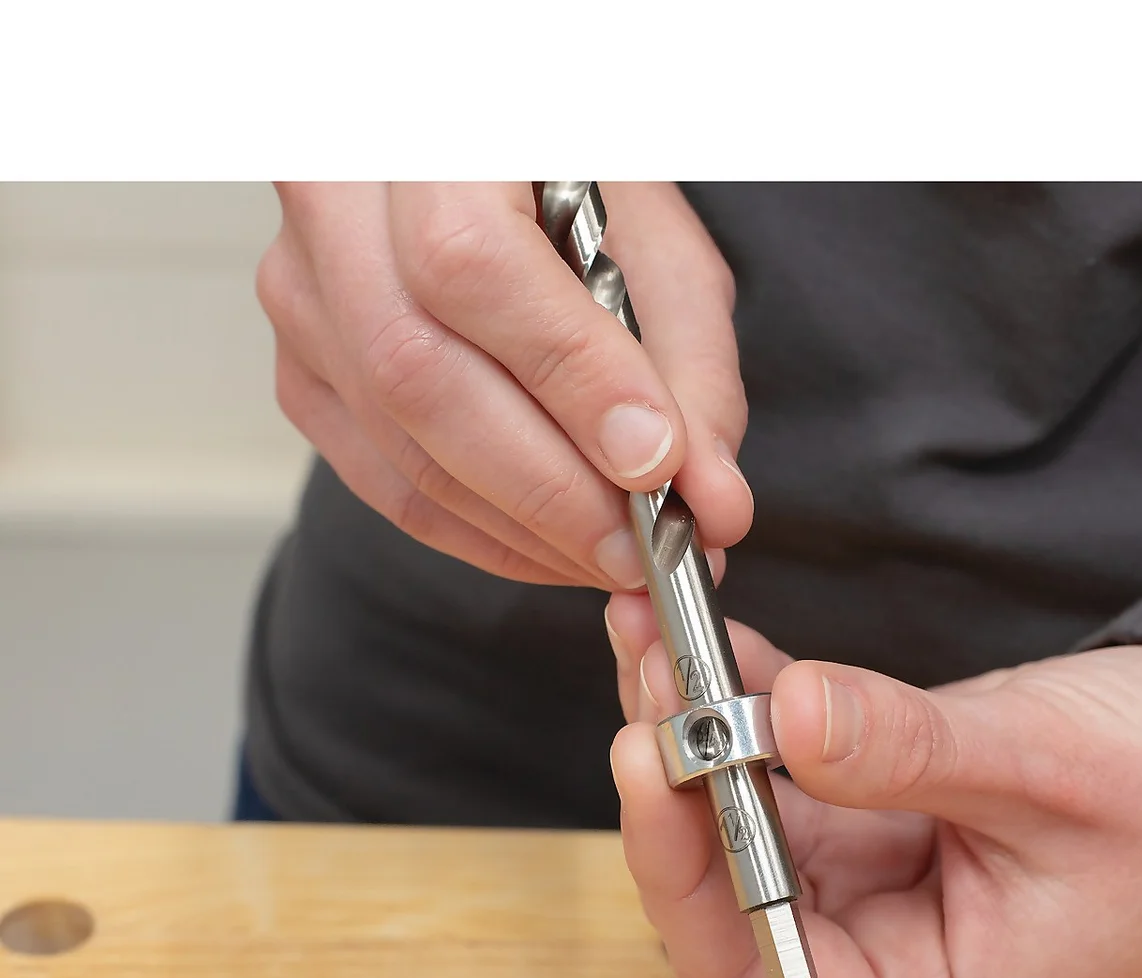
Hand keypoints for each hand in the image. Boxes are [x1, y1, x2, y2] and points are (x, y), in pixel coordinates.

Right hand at [256, 182, 749, 585]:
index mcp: (422, 129)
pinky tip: (555, 547)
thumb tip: (711, 505)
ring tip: (616, 556)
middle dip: (552, 489)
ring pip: (398, 447)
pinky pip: (387, 485)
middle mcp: (331, 201)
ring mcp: (302, 295)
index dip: (573, 380)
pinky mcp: (304, 374)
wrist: (484, 174)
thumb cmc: (576, 185)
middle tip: (646, 549)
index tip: (658, 464)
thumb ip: (691, 372)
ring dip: (525, 530)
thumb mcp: (661, 245)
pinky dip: (483, 535)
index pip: (475, 268)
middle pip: (419, 375)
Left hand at [605, 594, 1141, 977]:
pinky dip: (755, 706)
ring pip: (747, 821)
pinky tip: (714, 641)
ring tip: (655, 633)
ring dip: (700, 731)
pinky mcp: (880, 823)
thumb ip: (906, 749)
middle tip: (646, 667)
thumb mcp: (1044, 770)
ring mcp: (876, 892)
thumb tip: (783, 714)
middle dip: (680, 780)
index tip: (649, 760)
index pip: (759, 969)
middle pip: (732, 891)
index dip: (684, 873)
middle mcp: (887, 964)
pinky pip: (790, 770)